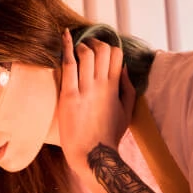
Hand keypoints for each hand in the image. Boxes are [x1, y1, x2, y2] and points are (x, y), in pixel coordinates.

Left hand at [56, 29, 136, 171]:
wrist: (93, 156)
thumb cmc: (108, 136)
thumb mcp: (126, 111)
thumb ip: (127, 88)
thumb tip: (124, 68)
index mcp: (115, 88)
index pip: (117, 54)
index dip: (109, 46)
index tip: (100, 49)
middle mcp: (101, 85)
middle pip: (102, 50)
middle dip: (95, 42)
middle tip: (86, 47)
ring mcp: (85, 90)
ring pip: (87, 54)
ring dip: (81, 45)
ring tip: (76, 49)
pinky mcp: (69, 96)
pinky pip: (68, 65)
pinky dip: (66, 47)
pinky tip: (64, 36)